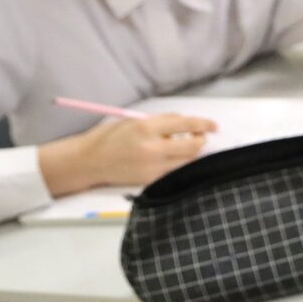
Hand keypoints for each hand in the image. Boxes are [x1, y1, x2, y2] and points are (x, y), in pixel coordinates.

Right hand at [38, 113, 215, 195]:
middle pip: (192, 146)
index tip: (213, 125)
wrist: (89, 162)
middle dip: (202, 141)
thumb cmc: (108, 138)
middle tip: (202, 137)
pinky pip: (174, 171)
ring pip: (187, 161)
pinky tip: (175, 159)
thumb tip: (182, 121)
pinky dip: (180, 165)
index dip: (203, 124)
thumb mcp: (132, 121)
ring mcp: (153, 166)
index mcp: (146, 128)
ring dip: (193, 154)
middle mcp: (152, 147)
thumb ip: (158, 122)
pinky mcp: (151, 180)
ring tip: (188, 147)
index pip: (184, 124)